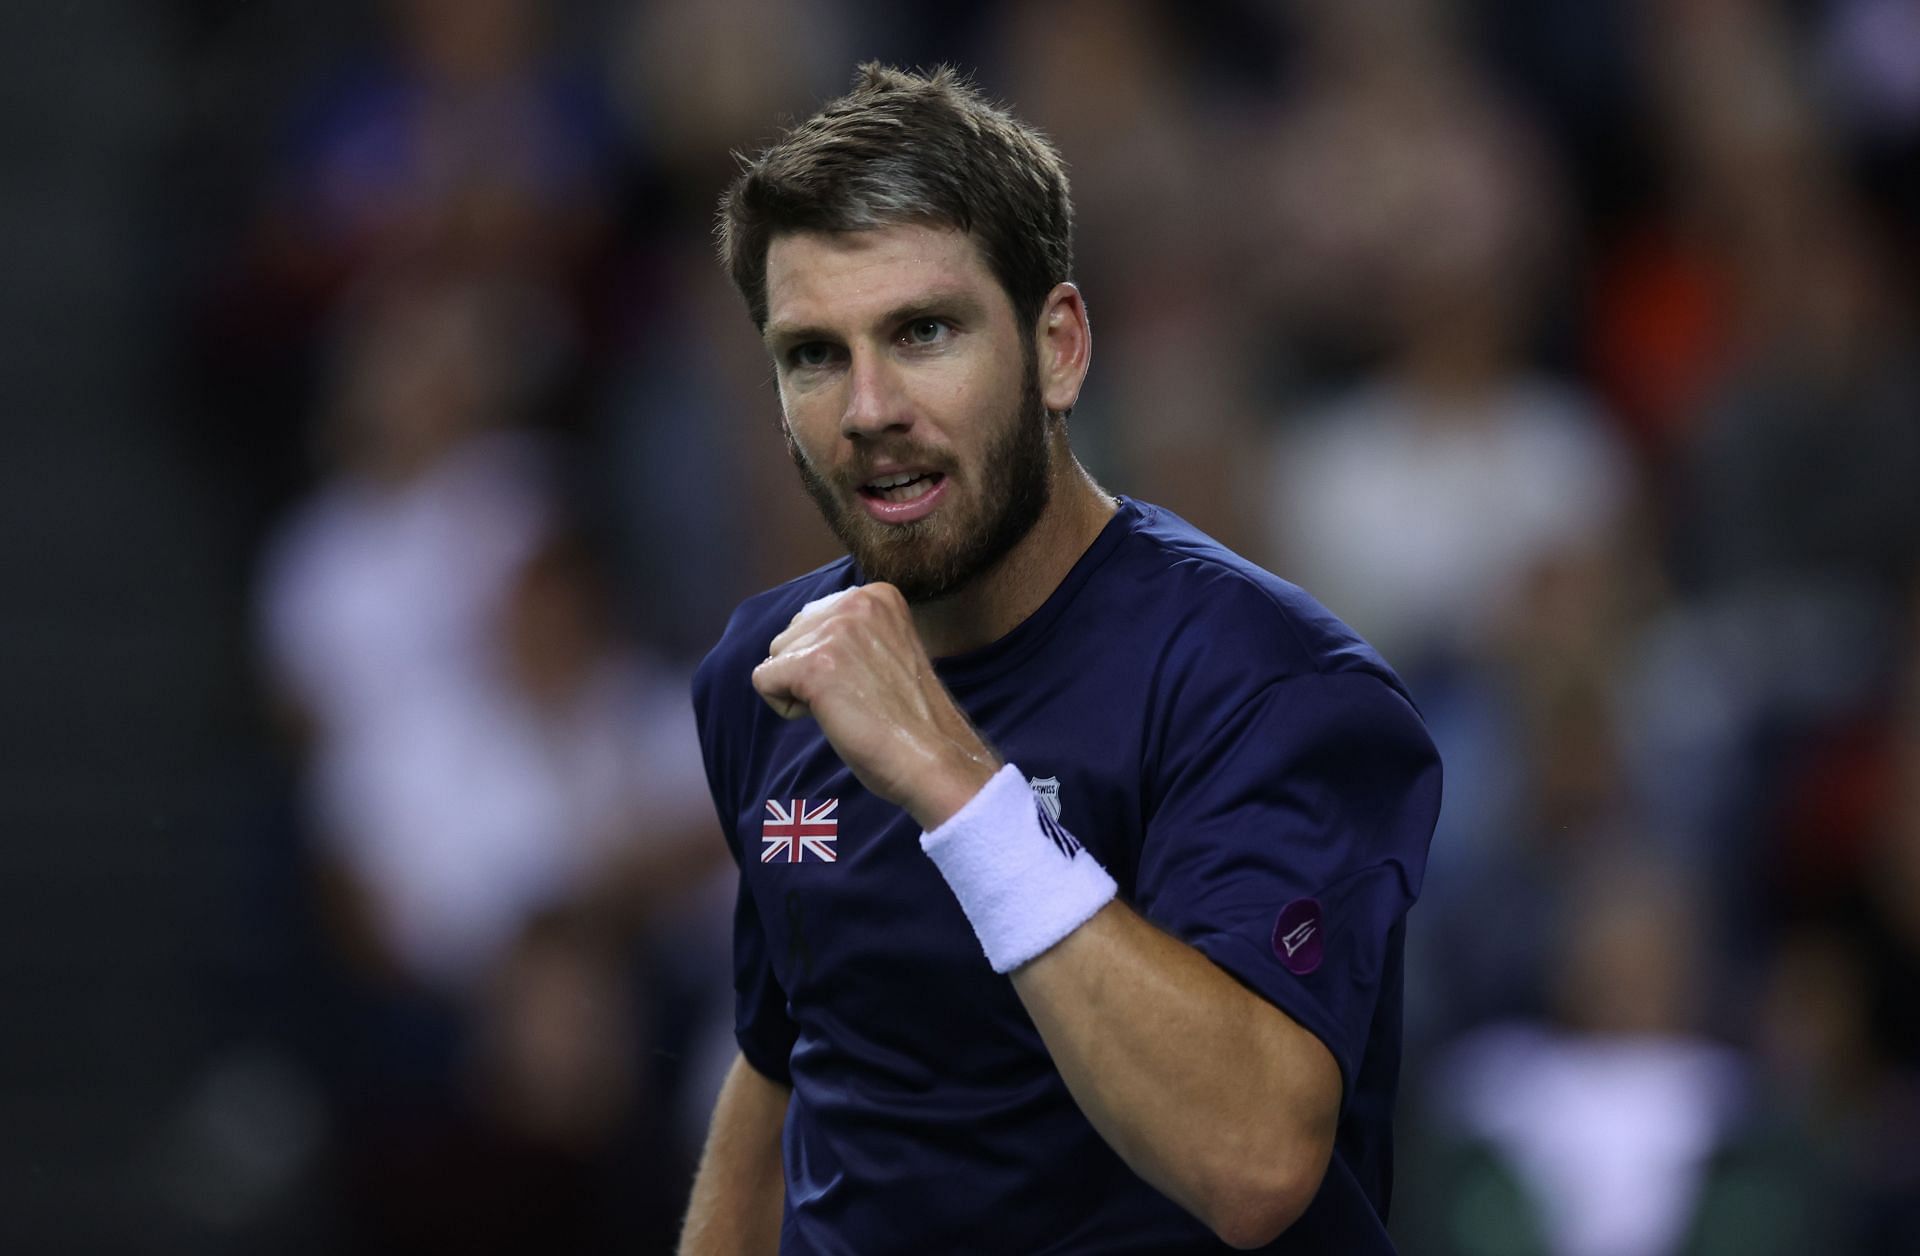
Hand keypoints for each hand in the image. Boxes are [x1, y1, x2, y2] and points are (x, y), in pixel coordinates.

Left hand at [752, 584, 998, 827]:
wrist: (931, 758)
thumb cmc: (910, 718)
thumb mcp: (887, 649)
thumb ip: (853, 632)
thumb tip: (802, 631)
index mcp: (878, 595)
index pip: (815, 618)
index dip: (832, 659)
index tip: (869, 681)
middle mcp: (856, 601)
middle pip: (792, 634)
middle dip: (811, 670)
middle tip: (858, 697)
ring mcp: (835, 631)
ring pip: (776, 656)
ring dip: (800, 689)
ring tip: (848, 706)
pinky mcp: (813, 665)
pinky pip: (764, 680)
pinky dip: (786, 707)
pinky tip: (829, 716)